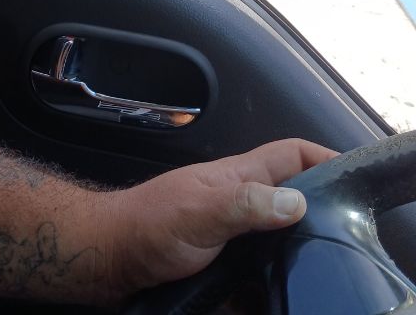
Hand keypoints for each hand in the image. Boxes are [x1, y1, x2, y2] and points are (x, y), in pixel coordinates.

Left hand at [104, 139, 335, 299]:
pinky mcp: (218, 261)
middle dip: (313, 212)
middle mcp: (236, 199)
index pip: (290, 154)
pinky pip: (252, 272)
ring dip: (288, 254)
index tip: (347, 175)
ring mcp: (227, 230)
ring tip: (299, 272)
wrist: (106, 257)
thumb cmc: (145, 225)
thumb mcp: (200, 210)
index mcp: (237, 176)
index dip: (321, 157)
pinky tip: (264, 298)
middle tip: (332, 237)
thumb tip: (298, 202)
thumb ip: (247, 204)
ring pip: (273, 237)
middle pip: (289, 196)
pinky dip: (262, 286)